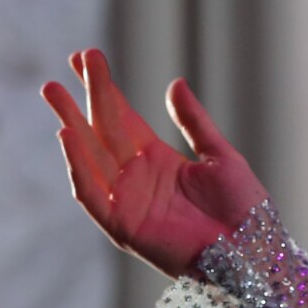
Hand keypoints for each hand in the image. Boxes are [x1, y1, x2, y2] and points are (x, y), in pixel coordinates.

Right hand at [41, 49, 268, 276]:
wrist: (251, 250)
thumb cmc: (242, 208)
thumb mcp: (219, 155)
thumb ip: (194, 122)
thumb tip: (174, 83)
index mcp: (156, 158)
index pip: (121, 117)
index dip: (104, 88)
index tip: (86, 56)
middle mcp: (135, 176)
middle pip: (102, 130)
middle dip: (83, 98)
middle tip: (67, 63)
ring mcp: (126, 200)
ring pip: (90, 156)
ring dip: (71, 124)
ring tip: (56, 94)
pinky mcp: (122, 225)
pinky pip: (91, 193)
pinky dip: (77, 167)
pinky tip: (67, 135)